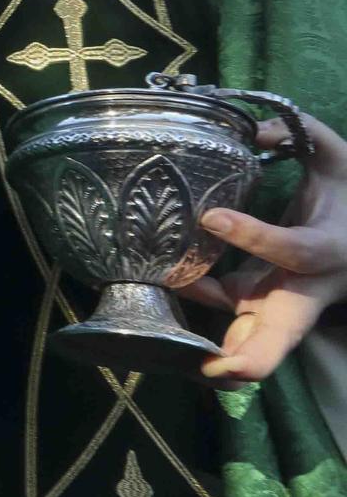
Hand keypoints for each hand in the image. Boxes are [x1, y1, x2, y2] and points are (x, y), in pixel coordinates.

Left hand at [180, 114, 346, 383]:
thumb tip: (257, 128)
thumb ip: (304, 134)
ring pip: (254, 343)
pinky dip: (199, 306)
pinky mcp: (258, 302)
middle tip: (215, 368)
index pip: (293, 250)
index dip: (254, 237)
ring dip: (218, 355)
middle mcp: (305, 289)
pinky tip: (166, 284)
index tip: (211, 217)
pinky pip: (226, 311)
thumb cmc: (343, 199)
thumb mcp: (337, 159)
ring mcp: (279, 303)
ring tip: (173, 354)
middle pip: (283, 335)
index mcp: (327, 250)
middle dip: (252, 359)